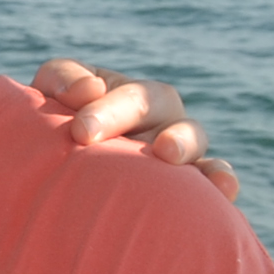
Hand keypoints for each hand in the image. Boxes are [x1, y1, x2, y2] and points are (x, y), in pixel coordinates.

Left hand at [33, 59, 239, 204]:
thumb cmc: (51, 131)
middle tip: (102, 137)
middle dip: (129, 118)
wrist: (54, 178)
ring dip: (184, 143)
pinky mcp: (190, 187)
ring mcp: (177, 150)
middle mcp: (158, 117)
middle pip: (158, 106)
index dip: (106, 109)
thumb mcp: (48, 97)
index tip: (80, 130)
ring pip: (193, 138)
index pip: (123, 92)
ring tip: (169, 153)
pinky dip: (222, 179)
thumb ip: (61, 82)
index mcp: (126, 93)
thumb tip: (88, 90)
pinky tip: (224, 191)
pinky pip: (212, 179)